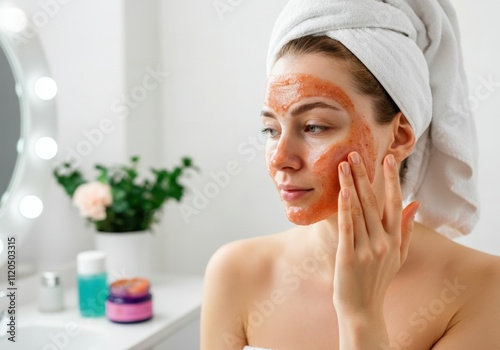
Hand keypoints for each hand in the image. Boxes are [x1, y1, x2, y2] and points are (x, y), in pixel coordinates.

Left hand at [333, 151, 418, 316]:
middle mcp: (383, 241)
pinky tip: (341, 192)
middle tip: (354, 154)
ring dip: (350, 185)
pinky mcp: (348, 256)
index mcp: (395, 238)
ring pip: (359, 210)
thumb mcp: (398, 255)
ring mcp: (367, 249)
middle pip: (373, 201)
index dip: (391, 179)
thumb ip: (407, 229)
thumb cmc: (378, 279)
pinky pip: (347, 227)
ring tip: (343, 165)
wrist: (363, 308)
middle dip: (363, 175)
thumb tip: (415, 203)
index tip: (388, 158)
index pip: (395, 202)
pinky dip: (345, 208)